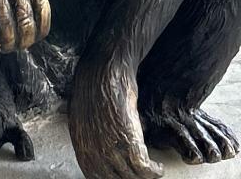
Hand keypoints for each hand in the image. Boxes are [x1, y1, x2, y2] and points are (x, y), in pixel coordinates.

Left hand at [69, 59, 159, 178]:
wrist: (103, 71)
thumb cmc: (94, 86)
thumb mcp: (83, 115)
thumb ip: (91, 135)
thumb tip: (100, 144)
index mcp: (81, 146)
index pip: (94, 176)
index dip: (111, 178)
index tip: (122, 176)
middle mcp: (94, 152)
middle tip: (140, 176)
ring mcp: (111, 149)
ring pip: (131, 177)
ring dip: (144, 177)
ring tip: (153, 174)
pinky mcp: (129, 141)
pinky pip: (144, 168)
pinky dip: (154, 172)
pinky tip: (158, 168)